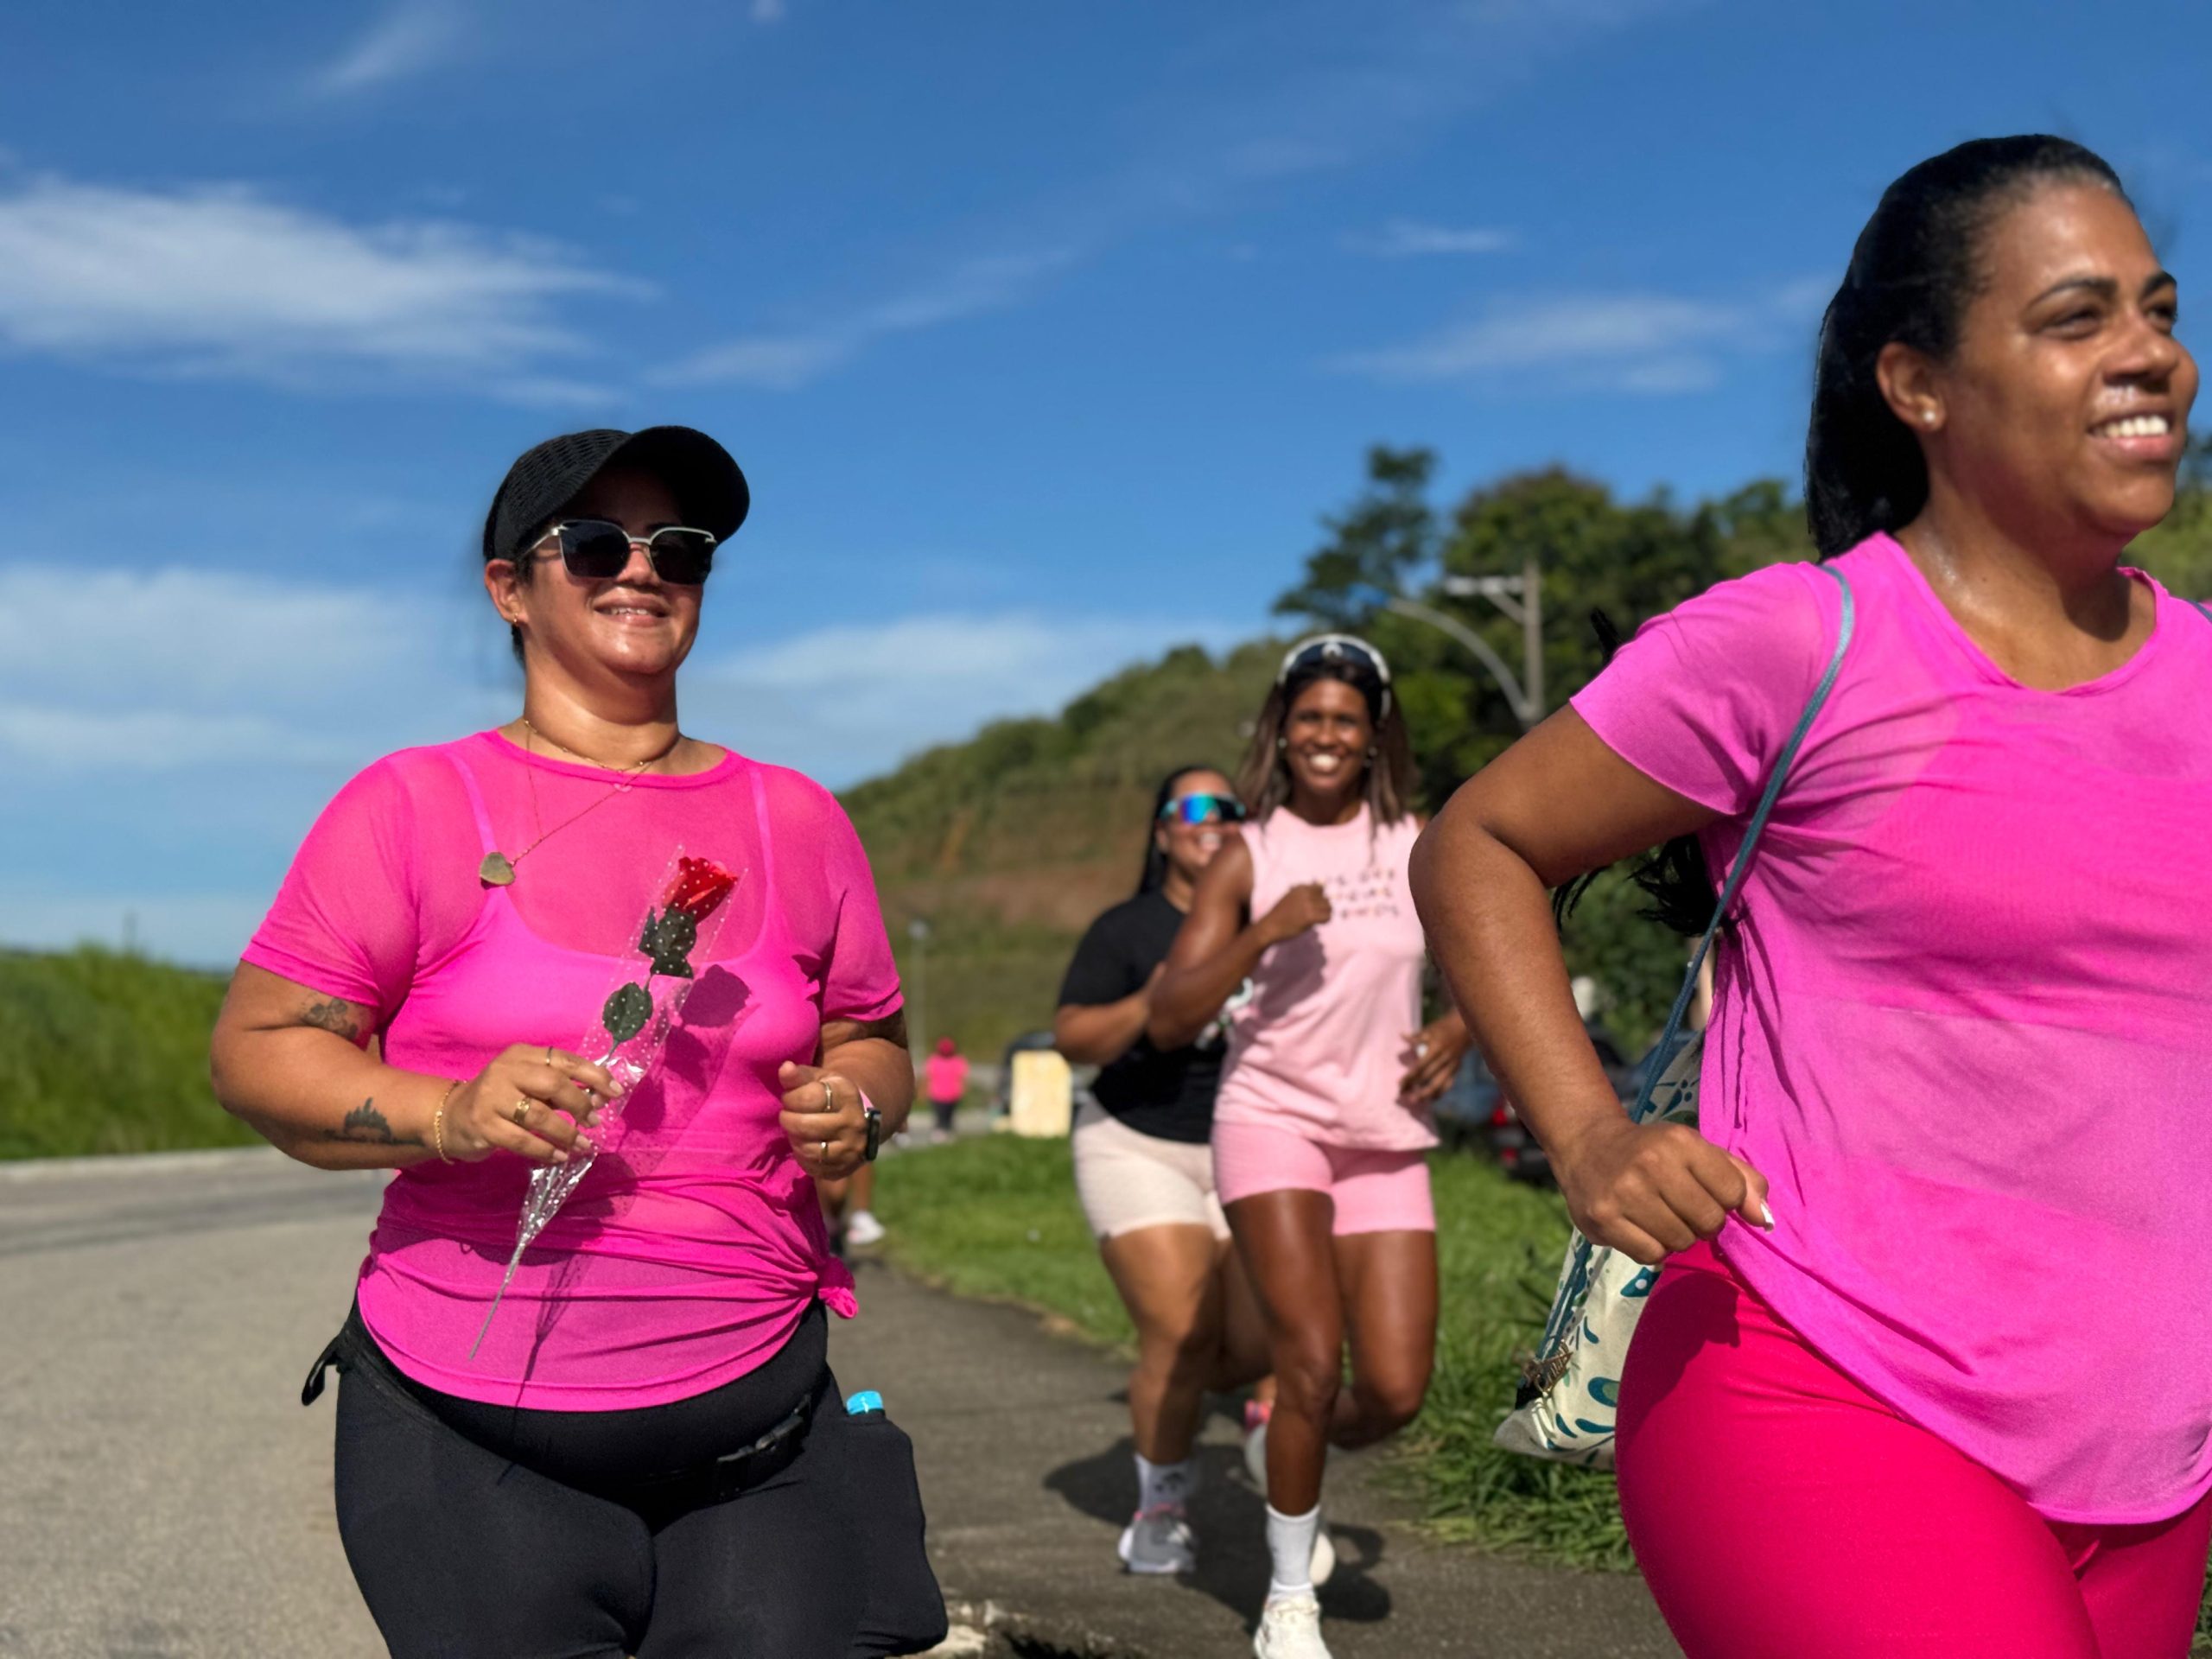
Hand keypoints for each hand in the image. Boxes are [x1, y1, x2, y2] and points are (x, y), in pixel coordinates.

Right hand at [444, 1044, 619, 1165]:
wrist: (452, 1117)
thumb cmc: (501, 1099)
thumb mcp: (527, 1084)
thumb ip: (559, 1087)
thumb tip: (601, 1097)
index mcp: (521, 1054)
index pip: (564, 1059)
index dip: (593, 1075)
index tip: (615, 1092)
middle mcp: (505, 1071)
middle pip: (553, 1083)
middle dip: (579, 1104)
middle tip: (594, 1121)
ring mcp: (491, 1097)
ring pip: (539, 1115)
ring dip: (566, 1133)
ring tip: (582, 1144)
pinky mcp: (482, 1124)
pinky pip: (522, 1140)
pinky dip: (545, 1150)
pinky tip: (559, 1157)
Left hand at [778, 1061, 869, 1179]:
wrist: (858, 1121)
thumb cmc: (831, 1096)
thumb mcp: (819, 1080)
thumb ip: (799, 1075)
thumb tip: (785, 1068)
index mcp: (847, 1094)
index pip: (808, 1097)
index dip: (790, 1098)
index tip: (789, 1098)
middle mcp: (853, 1122)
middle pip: (805, 1125)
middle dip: (788, 1120)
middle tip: (788, 1116)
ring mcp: (851, 1147)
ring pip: (808, 1148)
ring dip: (794, 1139)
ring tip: (795, 1131)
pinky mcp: (844, 1167)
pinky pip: (813, 1166)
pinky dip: (802, 1156)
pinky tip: (803, 1145)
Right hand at [1259, 882, 1331, 945]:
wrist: (1270, 926)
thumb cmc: (1280, 914)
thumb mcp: (1291, 898)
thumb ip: (1304, 895)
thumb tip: (1323, 893)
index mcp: (1301, 888)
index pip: (1321, 889)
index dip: (1319, 898)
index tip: (1314, 906)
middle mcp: (1305, 894)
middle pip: (1326, 899)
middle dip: (1323, 907)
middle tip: (1316, 915)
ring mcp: (1308, 905)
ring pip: (1328, 908)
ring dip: (1325, 914)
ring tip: (1316, 920)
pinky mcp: (1310, 916)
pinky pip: (1327, 917)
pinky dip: (1325, 921)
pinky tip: (1318, 924)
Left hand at [1398, 1012, 1470, 1104]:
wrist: (1466, 1027)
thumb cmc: (1444, 1027)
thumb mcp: (1429, 1029)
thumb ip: (1416, 1037)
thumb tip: (1402, 1036)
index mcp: (1436, 1048)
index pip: (1419, 1066)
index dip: (1409, 1076)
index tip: (1399, 1084)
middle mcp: (1444, 1059)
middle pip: (1427, 1077)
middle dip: (1413, 1086)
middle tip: (1401, 1094)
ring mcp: (1451, 1065)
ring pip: (1438, 1084)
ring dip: (1426, 1094)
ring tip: (1415, 1101)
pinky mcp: (1456, 1068)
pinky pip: (1448, 1084)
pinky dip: (1440, 1093)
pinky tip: (1431, 1099)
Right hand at [1551, 1111, 1771, 1265]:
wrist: (1588, 1146)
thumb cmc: (1653, 1151)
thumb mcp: (1697, 1150)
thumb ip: (1740, 1179)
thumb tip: (1765, 1219)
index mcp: (1680, 1141)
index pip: (1732, 1192)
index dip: (1727, 1201)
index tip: (1707, 1192)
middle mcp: (1651, 1164)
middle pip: (1709, 1221)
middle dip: (1704, 1222)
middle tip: (1683, 1209)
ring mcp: (1624, 1193)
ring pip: (1681, 1242)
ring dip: (1679, 1237)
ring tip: (1661, 1217)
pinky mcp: (1603, 1219)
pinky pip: (1652, 1255)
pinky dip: (1654, 1248)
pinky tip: (1642, 1228)